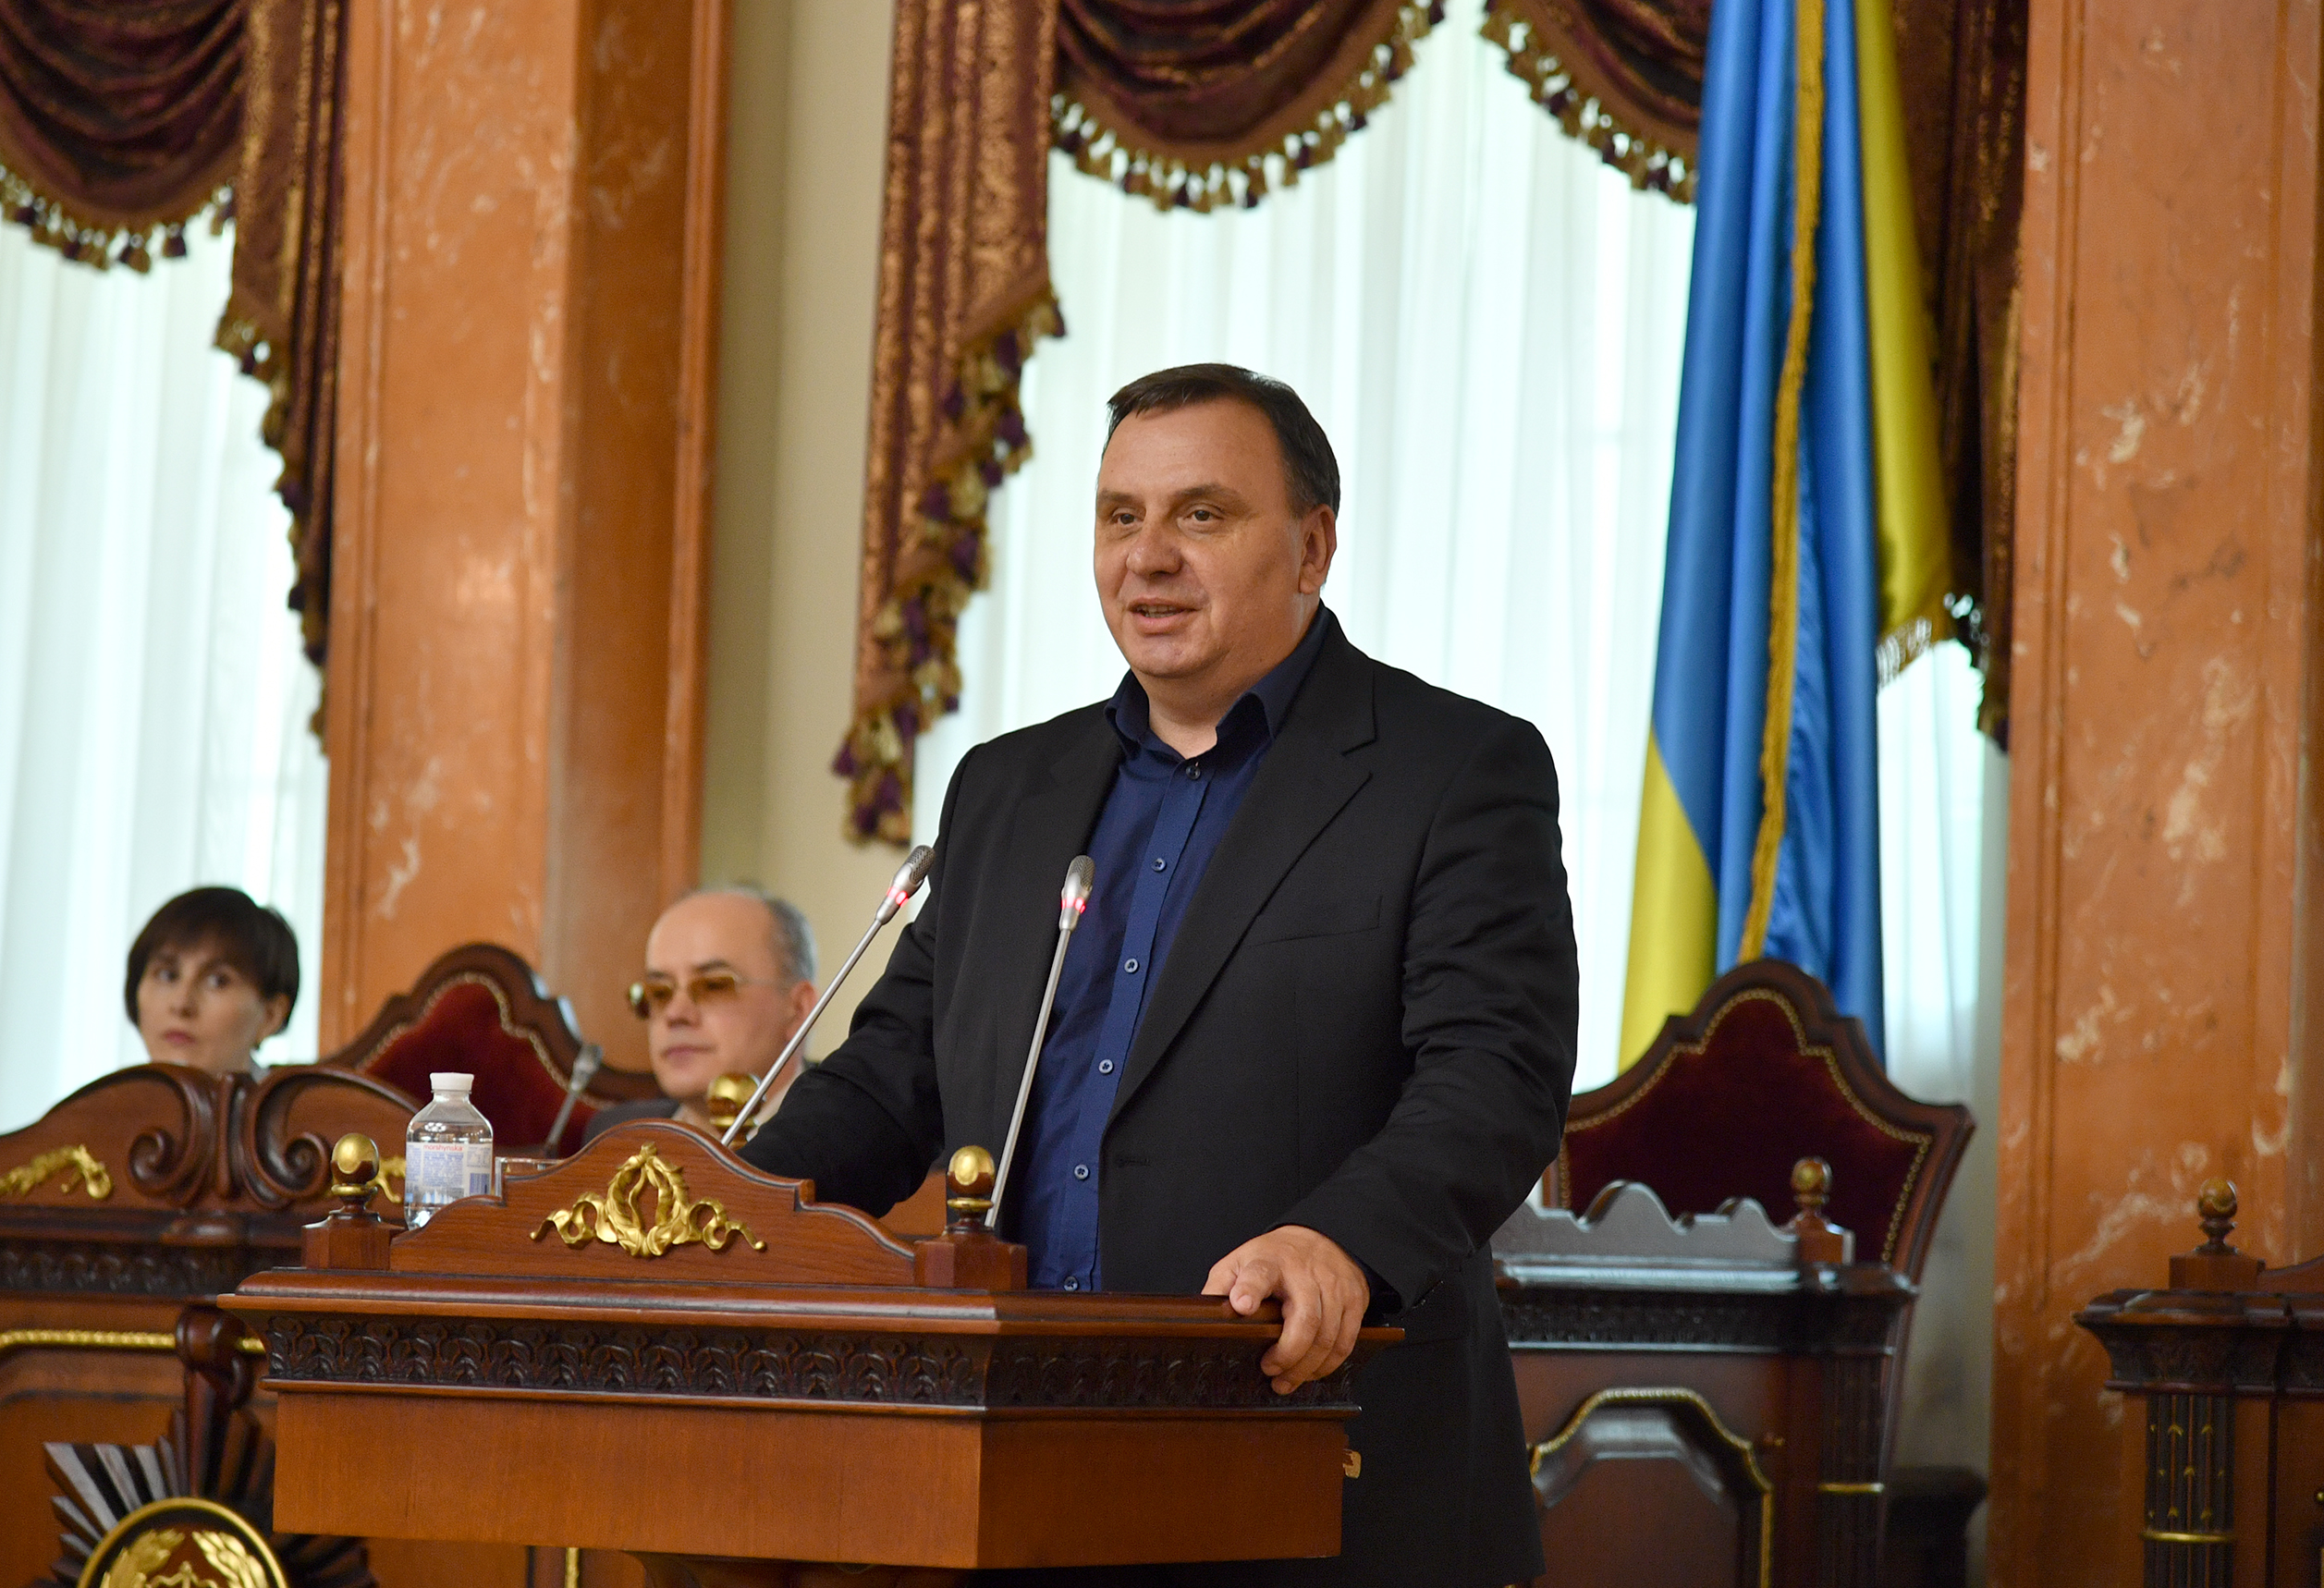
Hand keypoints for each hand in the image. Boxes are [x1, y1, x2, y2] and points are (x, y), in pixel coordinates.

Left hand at [1203, 1225, 1369, 1394]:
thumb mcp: (1238, 1262)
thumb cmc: (1273, 1258)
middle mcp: (1304, 1272)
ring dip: (1307, 1367)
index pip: (1259, 1274)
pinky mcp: (1353, 1299)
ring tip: (1286, 1381)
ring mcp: (1332, 1285)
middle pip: (1304, 1318)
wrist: (1319, 1238)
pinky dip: (1328, 1364)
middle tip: (1269, 1370)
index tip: (1242, 1306)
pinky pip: (1345, 1340)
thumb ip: (1220, 1288)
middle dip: (1288, 1353)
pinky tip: (1311, 1372)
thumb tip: (1199, 1320)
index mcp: (1268, 1261)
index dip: (1250, 1290)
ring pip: (1327, 1335)